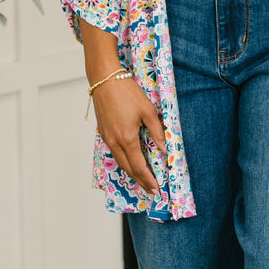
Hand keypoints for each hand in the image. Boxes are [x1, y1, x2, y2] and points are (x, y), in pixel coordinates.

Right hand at [91, 75, 166, 194]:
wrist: (105, 80)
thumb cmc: (127, 92)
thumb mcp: (147, 110)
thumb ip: (156, 131)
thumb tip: (164, 148)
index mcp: (127, 139)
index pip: (139, 167)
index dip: (148, 180)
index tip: (156, 189)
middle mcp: (115, 142)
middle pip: (128, 169)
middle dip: (140, 180)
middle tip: (150, 189)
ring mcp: (107, 138)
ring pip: (120, 162)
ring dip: (131, 172)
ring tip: (142, 178)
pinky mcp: (104, 132)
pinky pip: (114, 153)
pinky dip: (124, 161)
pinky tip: (130, 160)